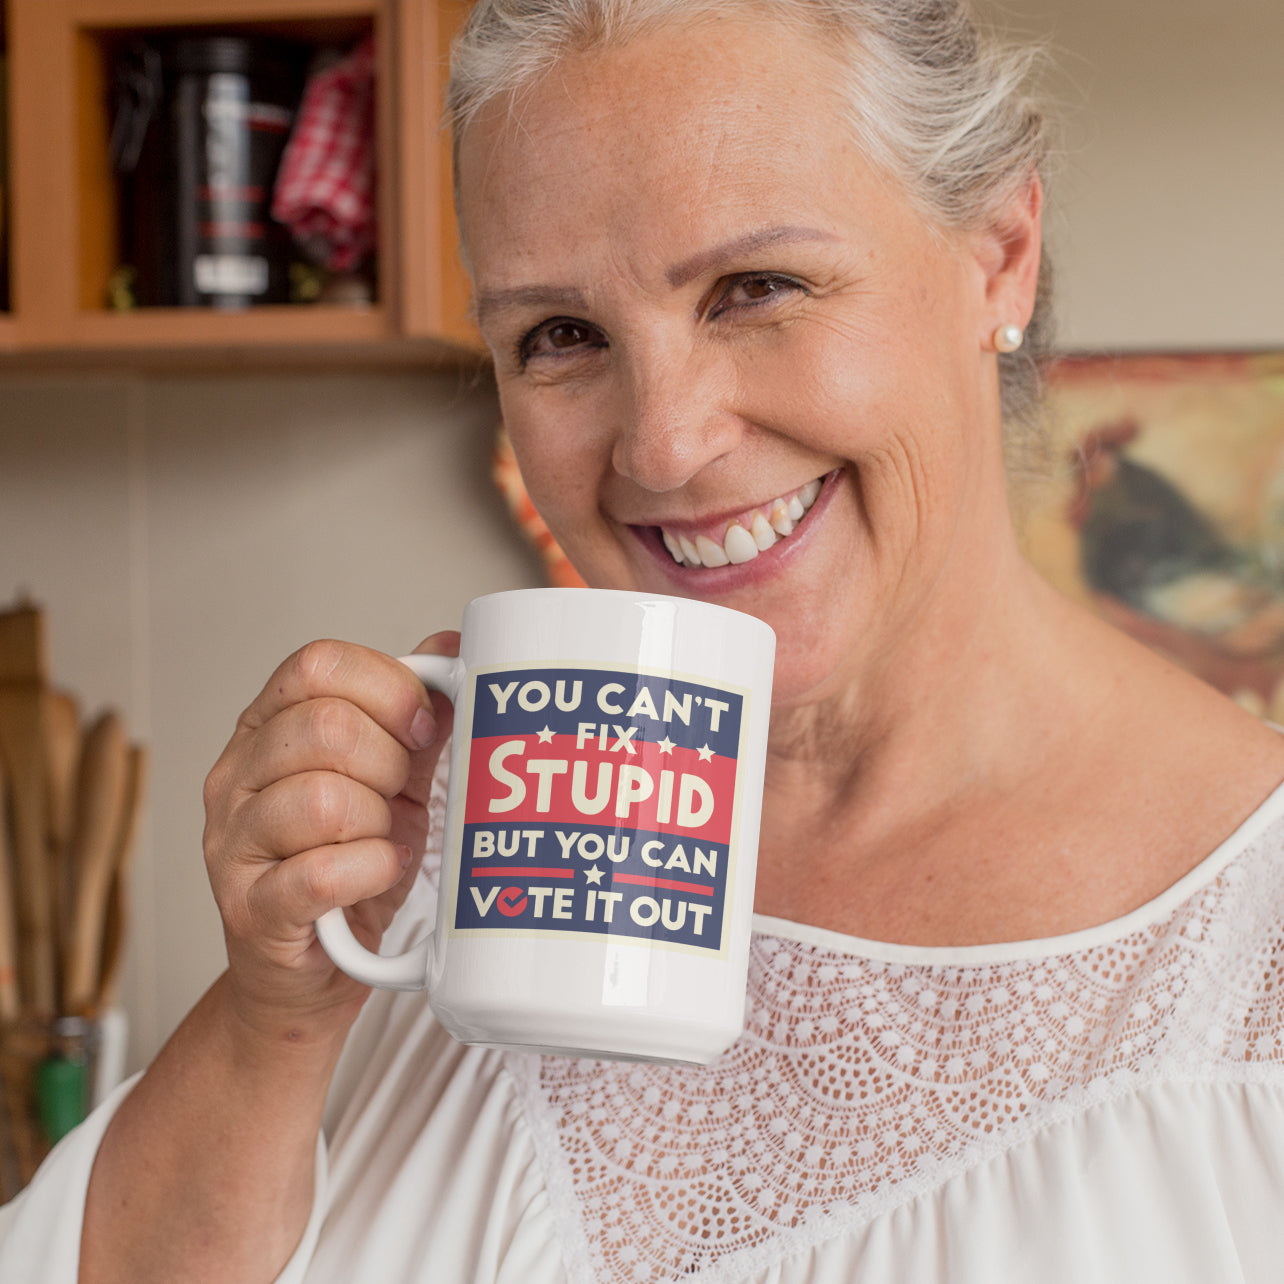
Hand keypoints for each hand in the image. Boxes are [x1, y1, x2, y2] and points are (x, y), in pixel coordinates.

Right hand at [202, 635, 457, 1038]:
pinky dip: (371, 869)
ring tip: (384, 840)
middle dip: (389, 762)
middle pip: (325, 727)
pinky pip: (321, 872)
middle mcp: (236, 777)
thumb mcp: (393, 782)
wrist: (310, 976)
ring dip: (379, 821)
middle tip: (400, 797)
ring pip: (323, 798)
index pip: (318, 665)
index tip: (423, 726)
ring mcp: (232, 845)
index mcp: (267, 728)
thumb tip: (452, 649)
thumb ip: (414, 719)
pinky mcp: (251, 909)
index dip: (388, 687)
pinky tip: (379, 872)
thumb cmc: (351, 870)